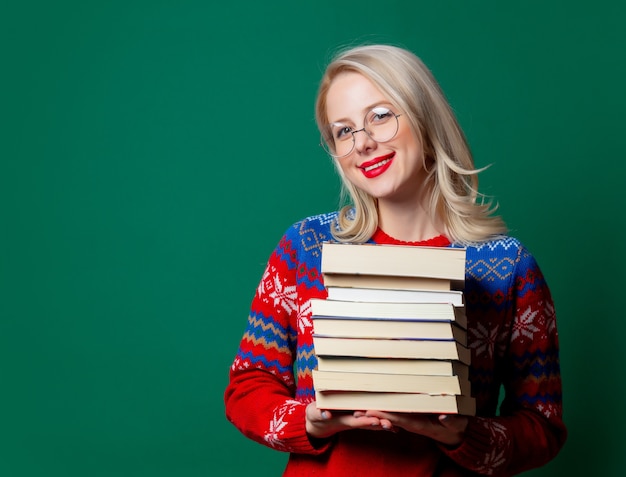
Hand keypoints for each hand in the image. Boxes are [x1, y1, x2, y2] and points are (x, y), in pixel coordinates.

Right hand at [305, 402, 394, 438]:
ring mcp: (354, 420)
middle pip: (367, 424)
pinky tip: (391, 423)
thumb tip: (326, 414)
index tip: (375, 421)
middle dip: (379, 424)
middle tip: (390, 424)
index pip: (356, 421)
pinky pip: (369, 420)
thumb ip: (319, 413)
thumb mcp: (314, 414)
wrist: (317, 422)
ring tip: (394, 425)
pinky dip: (380, 421)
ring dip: (382, 424)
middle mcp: (351, 421)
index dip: (366, 421)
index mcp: (342, 420)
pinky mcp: (356, 418)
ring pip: (370, 423)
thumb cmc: (316, 415)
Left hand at [354, 411, 468, 445]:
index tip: (371, 411)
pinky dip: (383, 410)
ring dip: (375, 412)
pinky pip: (395, 413)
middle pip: (389, 417)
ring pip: (389, 415)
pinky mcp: (411, 417)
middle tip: (356, 410)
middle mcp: (411, 422)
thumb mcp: (457, 425)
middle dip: (373, 414)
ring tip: (358, 408)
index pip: (398, 418)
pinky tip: (372, 406)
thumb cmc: (456, 428)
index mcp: (419, 424)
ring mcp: (410, 420)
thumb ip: (451, 420)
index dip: (384, 415)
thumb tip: (444, 416)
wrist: (456, 434)